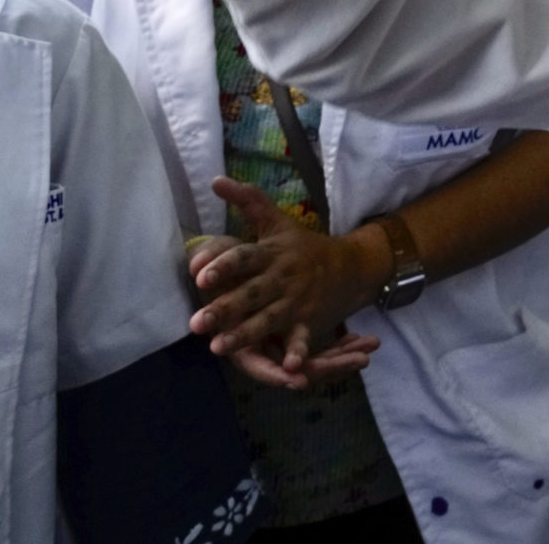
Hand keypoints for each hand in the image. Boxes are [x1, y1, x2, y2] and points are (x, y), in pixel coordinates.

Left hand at [188, 177, 389, 389]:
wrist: (353, 266)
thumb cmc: (303, 246)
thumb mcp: (277, 221)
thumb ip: (248, 201)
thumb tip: (215, 180)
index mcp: (272, 253)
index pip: (244, 257)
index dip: (223, 265)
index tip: (198, 275)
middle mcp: (282, 277)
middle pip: (251, 293)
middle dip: (224, 308)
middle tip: (196, 323)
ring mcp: (297, 301)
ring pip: (267, 320)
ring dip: (245, 334)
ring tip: (218, 348)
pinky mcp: (310, 321)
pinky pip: (303, 339)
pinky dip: (299, 353)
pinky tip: (289, 369)